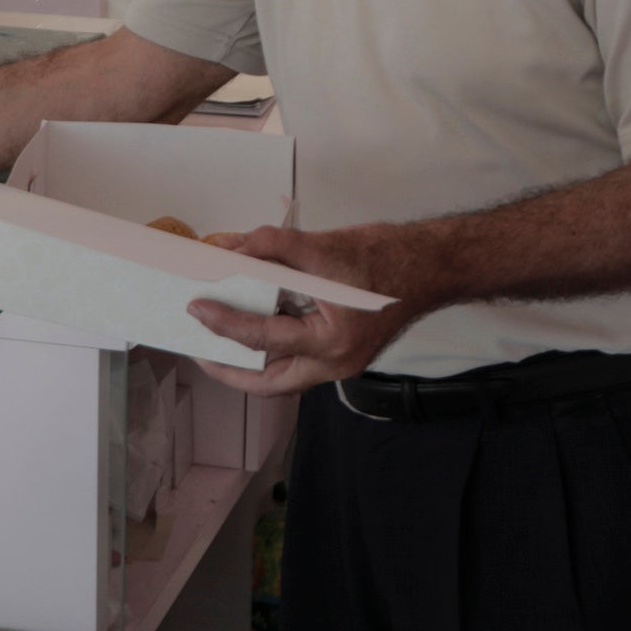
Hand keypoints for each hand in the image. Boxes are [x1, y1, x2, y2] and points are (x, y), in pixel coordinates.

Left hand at [186, 226, 422, 397]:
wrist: (433, 266)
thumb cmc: (389, 257)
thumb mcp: (325, 246)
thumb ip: (274, 246)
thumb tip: (233, 248)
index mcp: (331, 341)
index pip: (263, 338)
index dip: (224, 322)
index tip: (197, 308)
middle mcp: (337, 364)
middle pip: (270, 384)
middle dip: (230, 371)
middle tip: (200, 350)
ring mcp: (343, 364)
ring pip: (285, 377)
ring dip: (252, 362)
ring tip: (220, 341)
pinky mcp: (345, 355)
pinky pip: (301, 361)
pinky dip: (275, 349)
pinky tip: (259, 325)